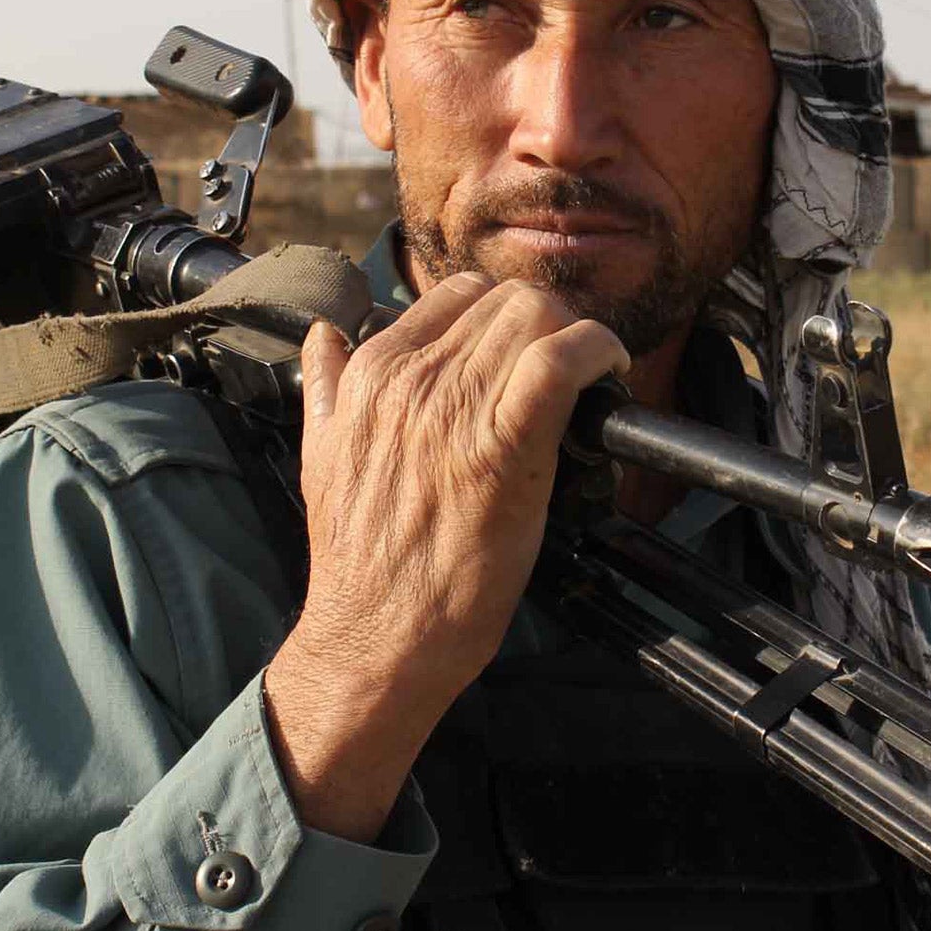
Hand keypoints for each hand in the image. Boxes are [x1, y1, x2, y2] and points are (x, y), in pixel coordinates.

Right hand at [260, 274, 628, 839]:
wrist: (375, 634)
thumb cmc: (360, 560)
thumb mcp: (321, 456)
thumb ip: (327, 389)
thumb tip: (326, 338)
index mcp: (372, 375)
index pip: (457, 295)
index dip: (505, 316)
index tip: (526, 349)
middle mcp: (413, 379)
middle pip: (508, 300)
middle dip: (549, 324)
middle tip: (568, 368)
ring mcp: (457, 409)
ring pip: (536, 317)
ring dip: (578, 337)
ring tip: (591, 376)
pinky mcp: (505, 446)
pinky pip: (559, 362)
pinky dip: (596, 350)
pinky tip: (608, 370)